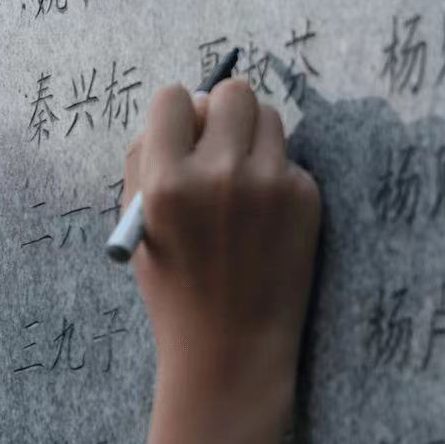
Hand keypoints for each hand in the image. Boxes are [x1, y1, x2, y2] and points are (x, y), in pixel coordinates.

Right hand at [122, 79, 321, 443]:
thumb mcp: (138, 226)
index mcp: (167, 182)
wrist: (231, 351)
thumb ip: (147, 160)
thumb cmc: (175, 288)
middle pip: (233, 92)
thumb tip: (184, 105)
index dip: (178, 113)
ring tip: (242, 183)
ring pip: (269, 117)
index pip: (175, 97)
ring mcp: (270, 186)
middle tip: (220, 141)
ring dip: (254, 138)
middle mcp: (220, 175)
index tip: (183, 130)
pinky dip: (278, 179)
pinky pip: (290, 161)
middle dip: (223, 111)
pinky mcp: (306, 199)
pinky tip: (266, 222)